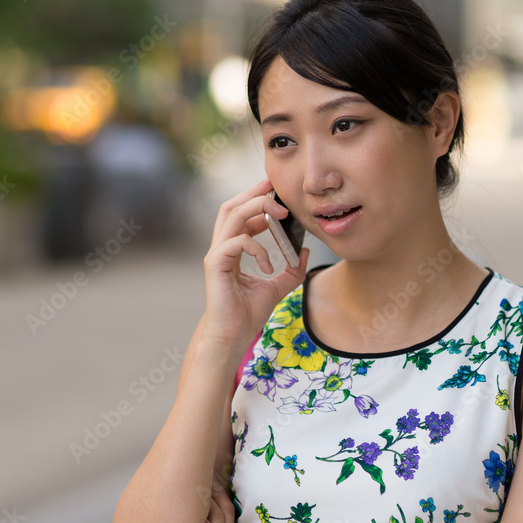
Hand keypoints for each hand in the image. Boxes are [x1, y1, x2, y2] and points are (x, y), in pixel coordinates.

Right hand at [202, 177, 309, 349]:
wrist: (232, 336)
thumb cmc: (247, 315)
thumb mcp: (276, 288)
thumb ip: (290, 271)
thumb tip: (306, 252)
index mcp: (232, 250)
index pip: (242, 215)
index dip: (258, 200)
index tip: (279, 193)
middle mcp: (221, 247)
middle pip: (232, 206)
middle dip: (253, 192)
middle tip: (275, 186)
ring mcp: (216, 254)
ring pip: (232, 215)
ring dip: (256, 207)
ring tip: (280, 213)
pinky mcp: (215, 264)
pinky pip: (237, 242)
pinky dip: (258, 248)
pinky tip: (269, 266)